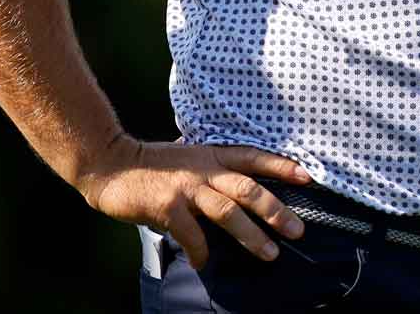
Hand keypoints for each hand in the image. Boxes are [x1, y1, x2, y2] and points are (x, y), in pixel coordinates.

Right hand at [77, 136, 312, 267]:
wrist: (110, 165)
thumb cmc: (154, 167)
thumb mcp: (190, 160)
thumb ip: (213, 173)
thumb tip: (239, 196)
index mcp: (212, 155)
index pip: (254, 157)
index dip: (281, 166)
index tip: (309, 177)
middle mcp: (204, 169)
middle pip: (248, 188)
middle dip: (276, 210)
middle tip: (298, 230)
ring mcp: (186, 187)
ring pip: (228, 211)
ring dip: (252, 235)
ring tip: (271, 253)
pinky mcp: (167, 206)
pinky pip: (193, 235)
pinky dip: (202, 251)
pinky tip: (204, 263)